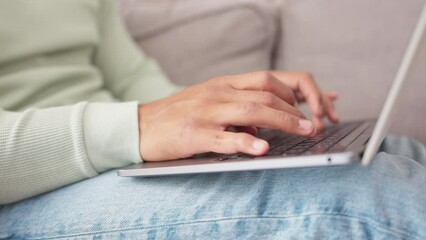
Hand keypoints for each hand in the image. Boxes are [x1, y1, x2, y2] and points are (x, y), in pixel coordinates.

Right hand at [138, 71, 337, 160]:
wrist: (142, 125)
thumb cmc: (179, 114)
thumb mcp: (210, 102)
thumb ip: (237, 108)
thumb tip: (264, 123)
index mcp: (224, 84)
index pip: (267, 79)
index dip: (294, 92)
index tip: (309, 107)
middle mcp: (218, 93)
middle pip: (266, 94)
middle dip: (296, 109)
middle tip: (314, 125)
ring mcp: (207, 112)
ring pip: (253, 110)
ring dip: (284, 121)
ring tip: (304, 131)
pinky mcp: (195, 134)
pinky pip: (225, 137)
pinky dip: (247, 141)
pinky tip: (263, 148)